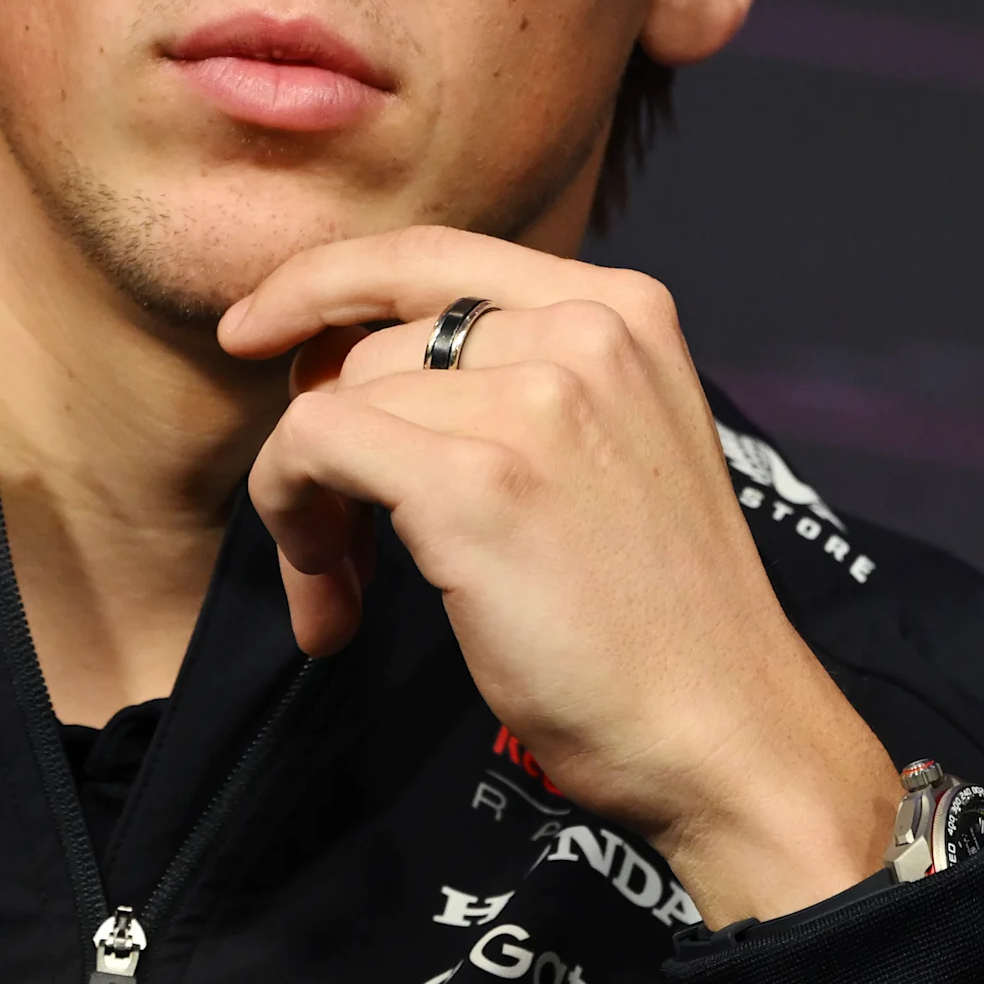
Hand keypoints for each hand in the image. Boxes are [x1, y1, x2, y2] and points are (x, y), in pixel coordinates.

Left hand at [222, 228, 898, 926]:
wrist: (726, 730)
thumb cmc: (657, 620)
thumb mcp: (615, 444)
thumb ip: (517, 380)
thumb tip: (344, 366)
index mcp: (623, 308)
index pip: (432, 254)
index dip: (323, 284)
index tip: (257, 331)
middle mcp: (586, 328)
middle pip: (372, 339)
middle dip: (327, 436)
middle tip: (338, 545)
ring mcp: (535, 398)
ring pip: (335, 398)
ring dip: (312, 502)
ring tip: (350, 591)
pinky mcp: (479, 479)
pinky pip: (313, 445)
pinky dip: (292, 516)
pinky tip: (334, 600)